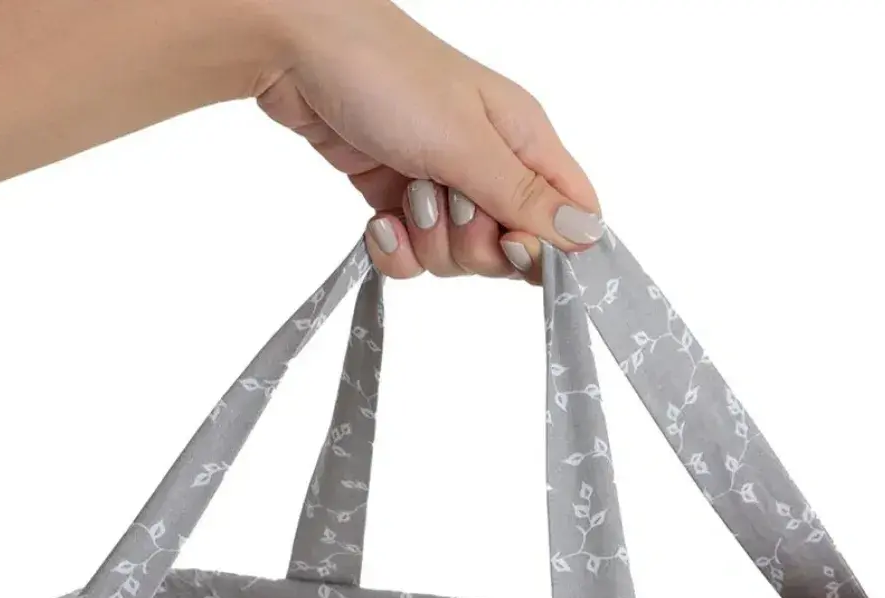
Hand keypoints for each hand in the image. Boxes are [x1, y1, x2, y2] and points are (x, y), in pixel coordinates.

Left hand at [256, 0, 599, 281]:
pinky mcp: (398, 198)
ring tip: (404, 196)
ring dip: (428, 243)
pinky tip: (378, 219)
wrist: (294, 51)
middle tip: (444, 203)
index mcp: (523, 140)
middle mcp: (490, 164)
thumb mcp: (466, 143)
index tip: (512, 246)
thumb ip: (525, 198)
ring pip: (460, 259)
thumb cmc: (386, 74)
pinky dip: (395, 248)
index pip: (568, 218)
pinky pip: (414, 256)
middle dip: (474, 246)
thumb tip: (590, 236)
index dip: (549, 249)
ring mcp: (443, 184)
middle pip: (510, 251)